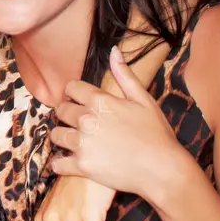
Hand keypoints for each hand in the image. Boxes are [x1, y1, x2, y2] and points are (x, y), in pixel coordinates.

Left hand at [50, 46, 183, 201]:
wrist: (163, 170)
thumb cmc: (157, 134)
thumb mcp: (144, 100)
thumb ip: (125, 75)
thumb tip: (114, 50)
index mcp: (100, 101)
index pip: (70, 88)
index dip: (72, 93)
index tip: (76, 100)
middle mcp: (87, 120)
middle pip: (60, 111)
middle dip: (66, 114)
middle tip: (75, 121)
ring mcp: (83, 144)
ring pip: (56, 135)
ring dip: (62, 137)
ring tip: (71, 141)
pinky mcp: (82, 166)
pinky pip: (57, 164)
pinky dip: (59, 164)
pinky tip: (66, 162)